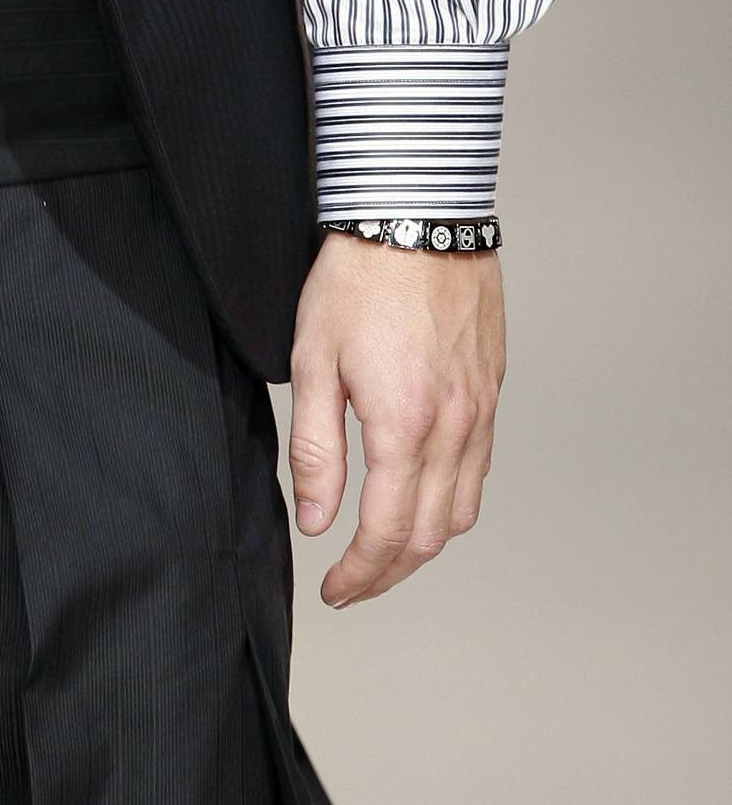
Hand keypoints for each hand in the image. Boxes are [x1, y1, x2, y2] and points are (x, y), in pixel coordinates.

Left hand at [288, 233, 504, 606]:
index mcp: (403, 426)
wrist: (419, 215)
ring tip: (384, 549)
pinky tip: (421, 493)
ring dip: (423, 543)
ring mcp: (479, 411)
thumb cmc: (358, 278)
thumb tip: (316, 520)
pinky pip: (479, 469)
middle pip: (429, 536)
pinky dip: (451, 501)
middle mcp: (452, 428)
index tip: (334, 590)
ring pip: (462, 510)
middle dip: (389, 573)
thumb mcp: (313, 359)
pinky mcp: (491, 390)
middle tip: (352, 582)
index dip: (359, 575)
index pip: (385, 533)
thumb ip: (315, 448)